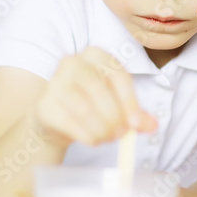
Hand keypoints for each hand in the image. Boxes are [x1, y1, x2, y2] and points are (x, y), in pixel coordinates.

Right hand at [33, 46, 156, 147]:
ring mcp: (55, 81)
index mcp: (97, 55)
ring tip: (108, 138)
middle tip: (121, 135)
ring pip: (83, 108)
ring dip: (101, 129)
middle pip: (98, 89)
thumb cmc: (91, 104)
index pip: (118, 75)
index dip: (129, 101)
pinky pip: (69, 122)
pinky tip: (93, 140)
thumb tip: (152, 125)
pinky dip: (86, 136)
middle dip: (113, 117)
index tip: (135, 124)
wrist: (56, 116)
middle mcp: (73, 62)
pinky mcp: (45, 104)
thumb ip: (135, 114)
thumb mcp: (117, 104)